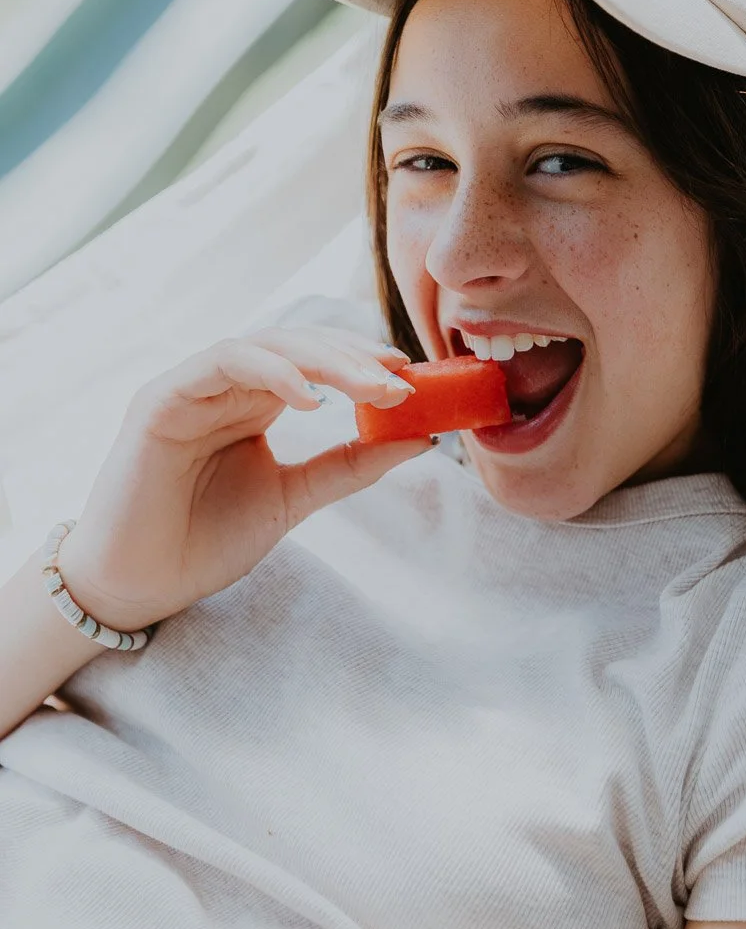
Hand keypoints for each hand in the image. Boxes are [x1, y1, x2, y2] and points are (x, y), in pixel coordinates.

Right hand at [54, 325, 428, 630]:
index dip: (364, 363)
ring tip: (372, 386)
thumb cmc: (206, 540)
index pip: (316, 361)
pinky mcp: (161, 399)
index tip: (411, 381)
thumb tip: (421, 438)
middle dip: (356, 358)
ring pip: (267, 344)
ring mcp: (192, 387)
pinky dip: (271, 371)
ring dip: (326, 360)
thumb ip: (349, 465)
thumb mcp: (294, 498)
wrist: (142, 584)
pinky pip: (222, 362)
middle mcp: (225, 386)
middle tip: (402, 380)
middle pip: (298, 345)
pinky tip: (311, 398)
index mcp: (255, 403)